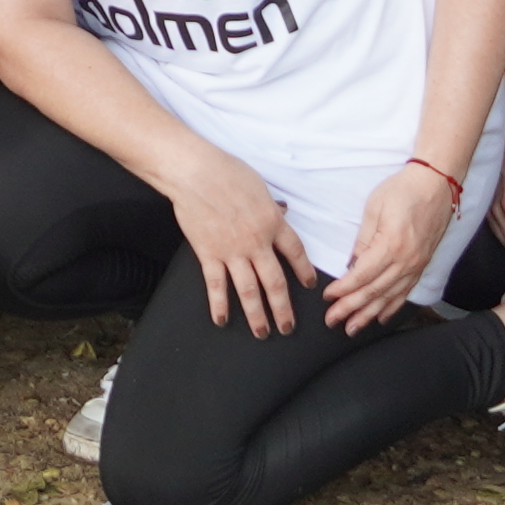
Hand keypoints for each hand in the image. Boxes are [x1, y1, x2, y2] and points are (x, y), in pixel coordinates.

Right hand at [166, 157, 316, 337]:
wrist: (195, 173)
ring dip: (257, 315)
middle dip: (283, 309)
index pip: (296, 253)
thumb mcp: (260, 186)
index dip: (304, 271)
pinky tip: (222, 319)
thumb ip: (272, 205)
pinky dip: (219, 304)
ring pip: (248, 290)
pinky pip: (216, 284)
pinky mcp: (209, 253)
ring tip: (262, 333)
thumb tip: (282, 212)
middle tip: (287, 327)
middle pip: (275, 282)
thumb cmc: (227, 172)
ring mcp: (232, 251)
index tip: (309, 285)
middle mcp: (257, 242)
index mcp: (273, 222)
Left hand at [325, 158, 463, 329]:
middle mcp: (406, 261)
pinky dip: (392, 307)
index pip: (362, 275)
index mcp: (391, 245)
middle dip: (351, 309)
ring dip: (369, 314)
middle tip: (332, 321)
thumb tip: (351, 265)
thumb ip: (362, 240)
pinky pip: (406, 292)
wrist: (437, 183)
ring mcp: (417, 265)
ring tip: (352, 328)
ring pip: (389, 297)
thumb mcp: (374, 208)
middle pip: (374, 292)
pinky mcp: (422, 265)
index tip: (328, 298)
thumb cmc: (403, 190)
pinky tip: (381, 317)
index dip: (344, 290)